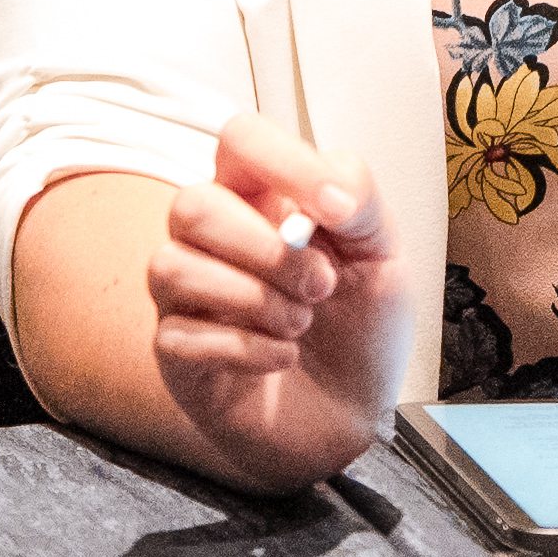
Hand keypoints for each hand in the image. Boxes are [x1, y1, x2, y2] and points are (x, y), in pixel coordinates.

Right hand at [144, 115, 406, 491]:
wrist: (353, 416)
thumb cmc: (360, 328)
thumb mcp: (384, 255)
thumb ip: (361, 201)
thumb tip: (325, 194)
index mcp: (262, 198)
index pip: (240, 139)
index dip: (283, 163)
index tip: (334, 213)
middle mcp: (213, 238)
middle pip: (192, 205)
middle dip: (266, 250)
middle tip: (322, 287)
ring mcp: (186, 295)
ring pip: (173, 267)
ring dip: (256, 301)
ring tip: (301, 325)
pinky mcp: (176, 352)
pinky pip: (180, 334)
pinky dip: (248, 349)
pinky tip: (283, 358)